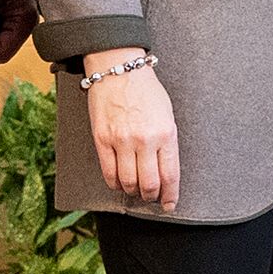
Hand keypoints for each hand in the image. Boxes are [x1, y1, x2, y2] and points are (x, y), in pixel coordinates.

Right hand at [85, 55, 178, 207]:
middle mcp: (145, 140)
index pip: (170, 175)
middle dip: (152, 196)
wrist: (119, 69)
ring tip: (136, 190)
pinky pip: (108, 172)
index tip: (170, 204)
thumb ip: (167, 142)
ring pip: (128, 182)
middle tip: (152, 198)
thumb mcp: (167, 114)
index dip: (170, 195)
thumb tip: (165, 169)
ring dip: (133, 192)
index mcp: (165, 133)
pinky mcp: (102, 139)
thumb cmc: (146, 90)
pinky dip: (115, 183)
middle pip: (149, 184)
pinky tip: (119, 183)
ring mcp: (122, 141)